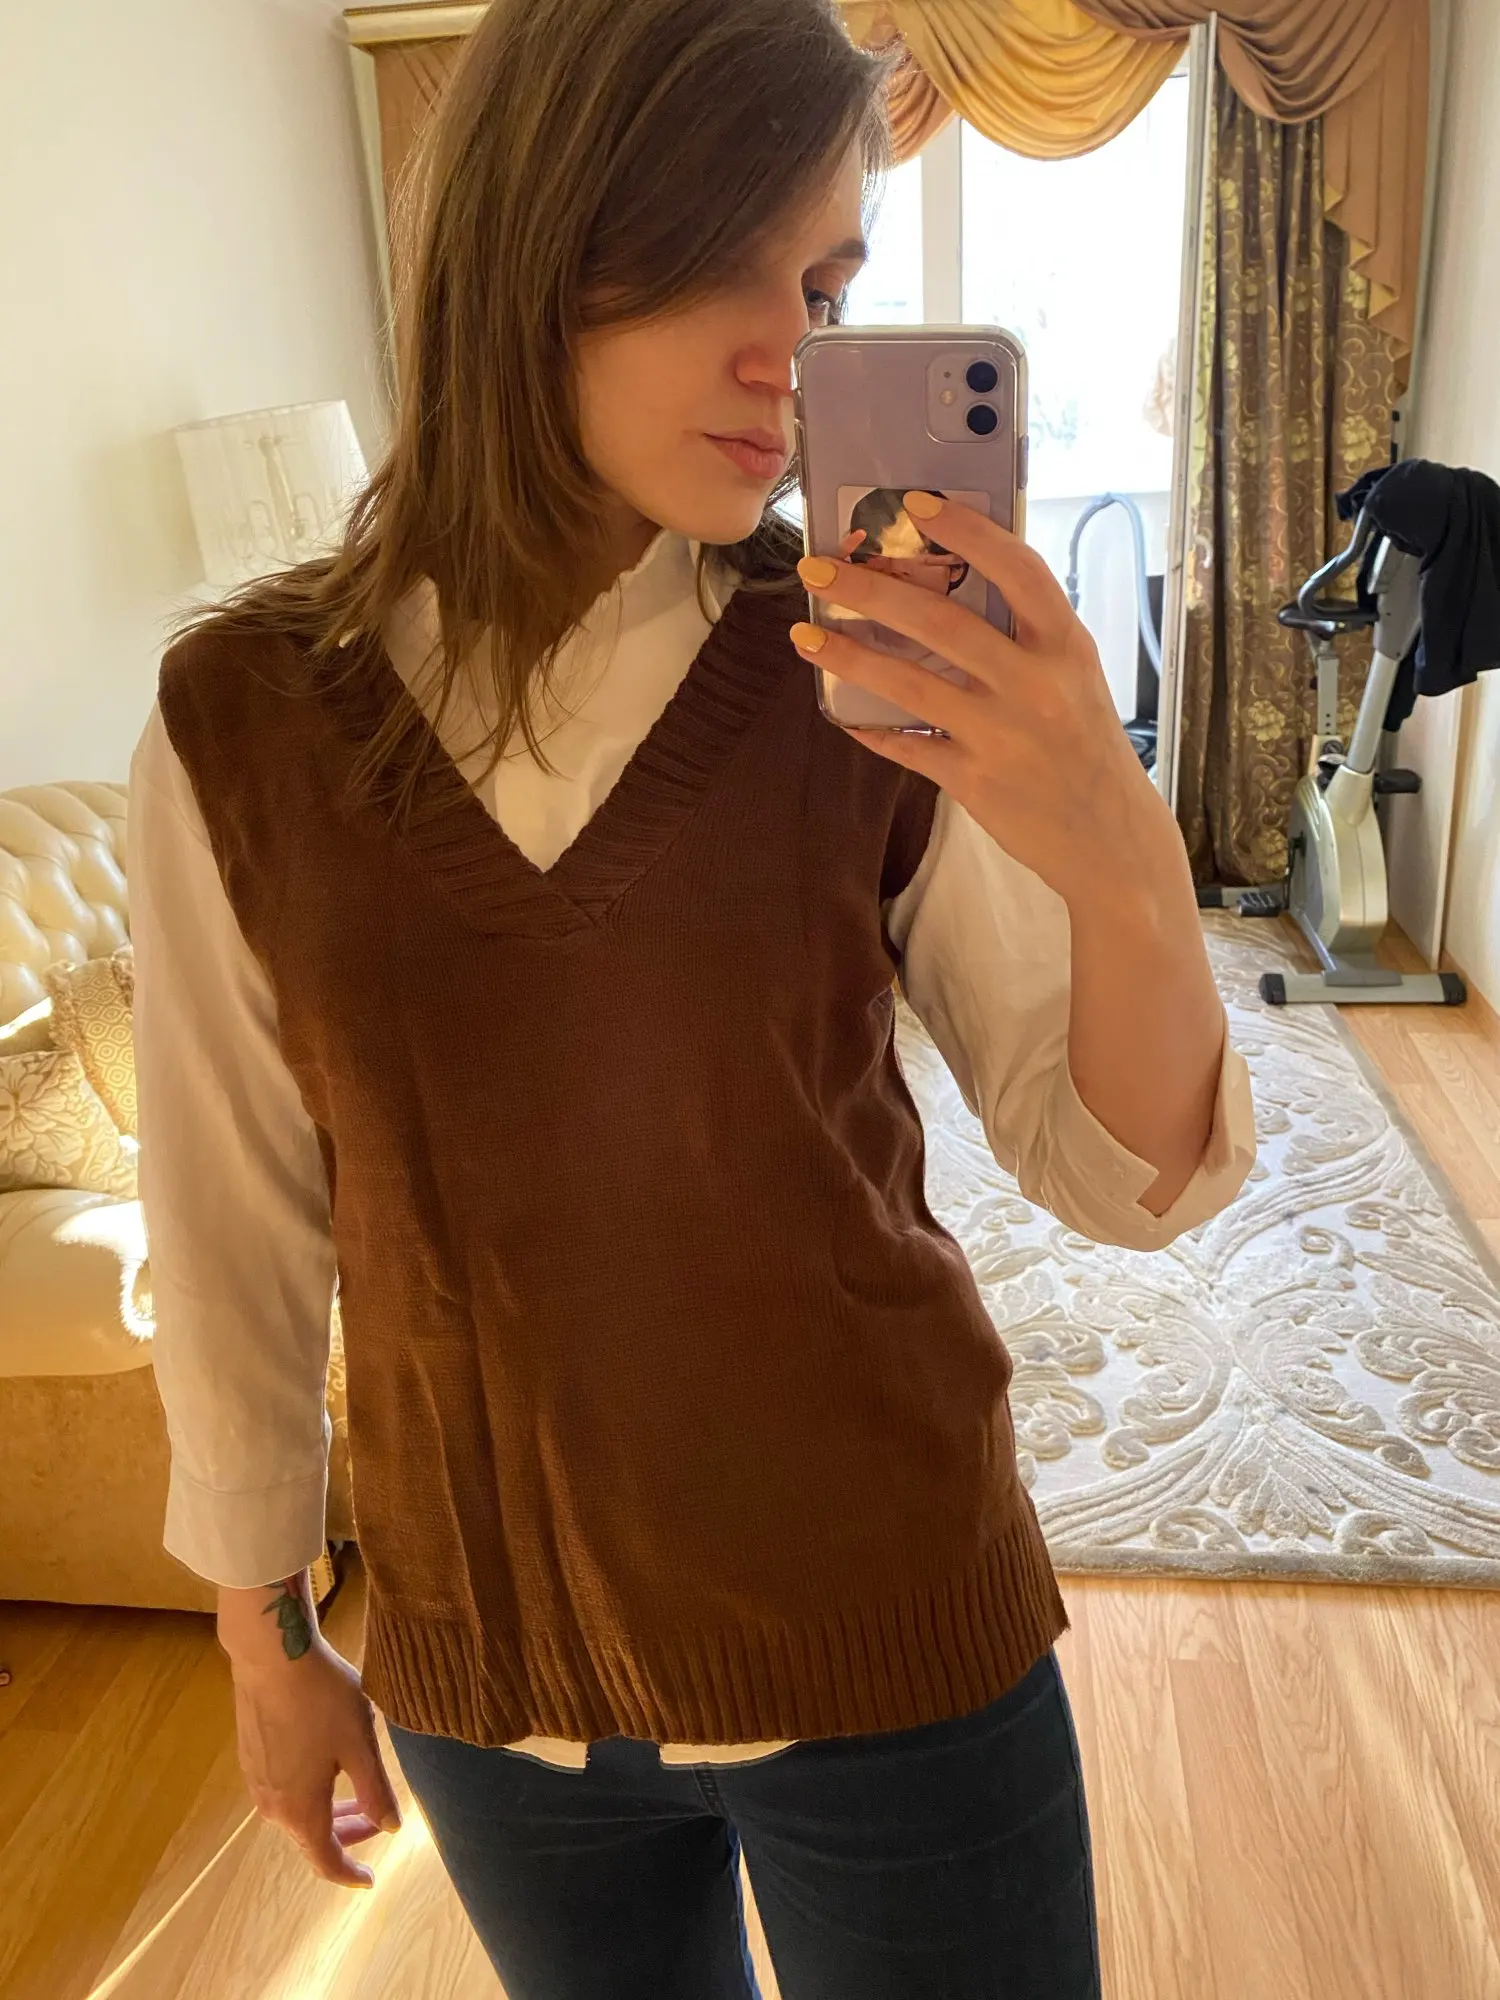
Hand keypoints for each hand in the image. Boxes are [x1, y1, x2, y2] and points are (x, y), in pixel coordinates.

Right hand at [227, 1639, 401, 1889]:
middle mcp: (272, 1806)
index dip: (350, 1874)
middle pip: (312, 1837)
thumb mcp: (360, 1744)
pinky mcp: (251, 1758)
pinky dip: (310, 1794)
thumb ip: (376, 1790)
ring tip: (358, 1792)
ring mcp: (257, 1781)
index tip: (370, 1881)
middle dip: (348, 1835)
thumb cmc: (322, 1697)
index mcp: (300, 1810)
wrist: (272, 1655)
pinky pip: (285, 1792)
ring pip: (298, 1814)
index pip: (326, 1860)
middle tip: (378, 1820)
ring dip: (329, 1812)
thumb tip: (391, 1827)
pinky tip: (327, 1767)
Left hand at [793, 493, 1170, 905]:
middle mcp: (1035, 685)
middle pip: (942, 621)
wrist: (1112, 841)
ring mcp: (1002, 735)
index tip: (916, 504)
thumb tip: (953, 587)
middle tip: (818, 568)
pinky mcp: (974, 781)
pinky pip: (908, 747)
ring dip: (849, 655)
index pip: (1017, 570)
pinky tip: (841, 713)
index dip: (967, 531)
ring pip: (910, 684)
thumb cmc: (1087, 747)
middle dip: (870, 589)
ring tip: (805, 634)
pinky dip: (871, 729)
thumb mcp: (1076, 678)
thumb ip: (1028, 636)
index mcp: (1065, 646)